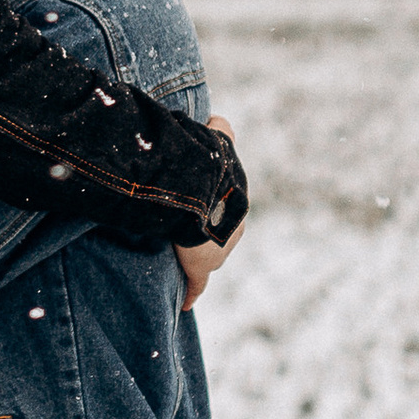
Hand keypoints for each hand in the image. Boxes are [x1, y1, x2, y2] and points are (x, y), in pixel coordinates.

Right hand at [178, 115, 239, 311]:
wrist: (199, 189)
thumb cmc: (207, 162)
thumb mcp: (219, 136)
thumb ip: (220, 126)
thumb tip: (216, 115)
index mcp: (238, 198)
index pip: (230, 205)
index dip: (214, 204)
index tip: (201, 203)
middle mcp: (234, 225)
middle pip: (223, 233)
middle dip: (209, 231)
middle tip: (187, 230)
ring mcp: (220, 249)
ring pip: (212, 257)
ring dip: (199, 258)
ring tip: (180, 257)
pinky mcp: (203, 268)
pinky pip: (198, 285)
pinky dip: (193, 293)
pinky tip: (187, 302)